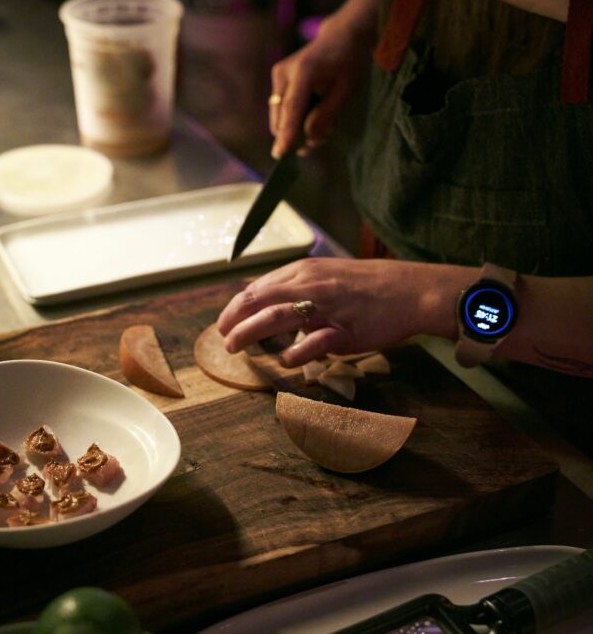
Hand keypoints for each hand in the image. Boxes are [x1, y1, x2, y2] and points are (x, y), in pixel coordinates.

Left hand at [217, 258, 460, 366]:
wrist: (410, 291)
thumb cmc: (368, 285)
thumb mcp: (328, 274)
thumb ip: (298, 285)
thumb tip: (266, 297)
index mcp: (305, 271)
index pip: (259, 287)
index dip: (237, 306)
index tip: (225, 322)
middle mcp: (311, 286)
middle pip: (260, 300)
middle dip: (235, 320)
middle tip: (222, 338)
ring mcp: (327, 308)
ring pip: (277, 317)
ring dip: (250, 334)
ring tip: (235, 347)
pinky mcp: (344, 331)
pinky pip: (312, 344)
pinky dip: (294, 354)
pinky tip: (284, 361)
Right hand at [268, 15, 364, 157]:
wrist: (340, 36)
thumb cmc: (347, 61)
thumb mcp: (345, 90)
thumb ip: (327, 115)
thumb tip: (309, 140)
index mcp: (304, 71)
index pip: (292, 108)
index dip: (286, 133)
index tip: (280, 153)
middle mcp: (284, 72)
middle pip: (281, 116)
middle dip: (296, 134)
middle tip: (322, 138)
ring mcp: (278, 75)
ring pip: (279, 115)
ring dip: (296, 127)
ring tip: (322, 123)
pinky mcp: (278, 79)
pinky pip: (282, 109)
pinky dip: (295, 117)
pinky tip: (313, 112)